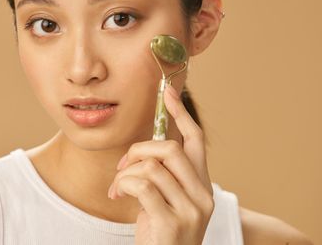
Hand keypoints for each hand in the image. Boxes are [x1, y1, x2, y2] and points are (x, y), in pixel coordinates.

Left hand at [107, 84, 214, 244]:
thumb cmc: (160, 233)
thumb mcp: (166, 200)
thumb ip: (162, 175)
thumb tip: (144, 149)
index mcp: (201, 185)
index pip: (196, 140)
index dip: (181, 113)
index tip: (168, 92)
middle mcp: (203, 195)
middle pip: (170, 148)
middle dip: (139, 150)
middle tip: (123, 165)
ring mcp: (191, 210)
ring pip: (152, 167)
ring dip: (126, 173)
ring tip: (118, 187)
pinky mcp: (172, 222)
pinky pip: (143, 186)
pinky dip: (124, 186)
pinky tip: (118, 195)